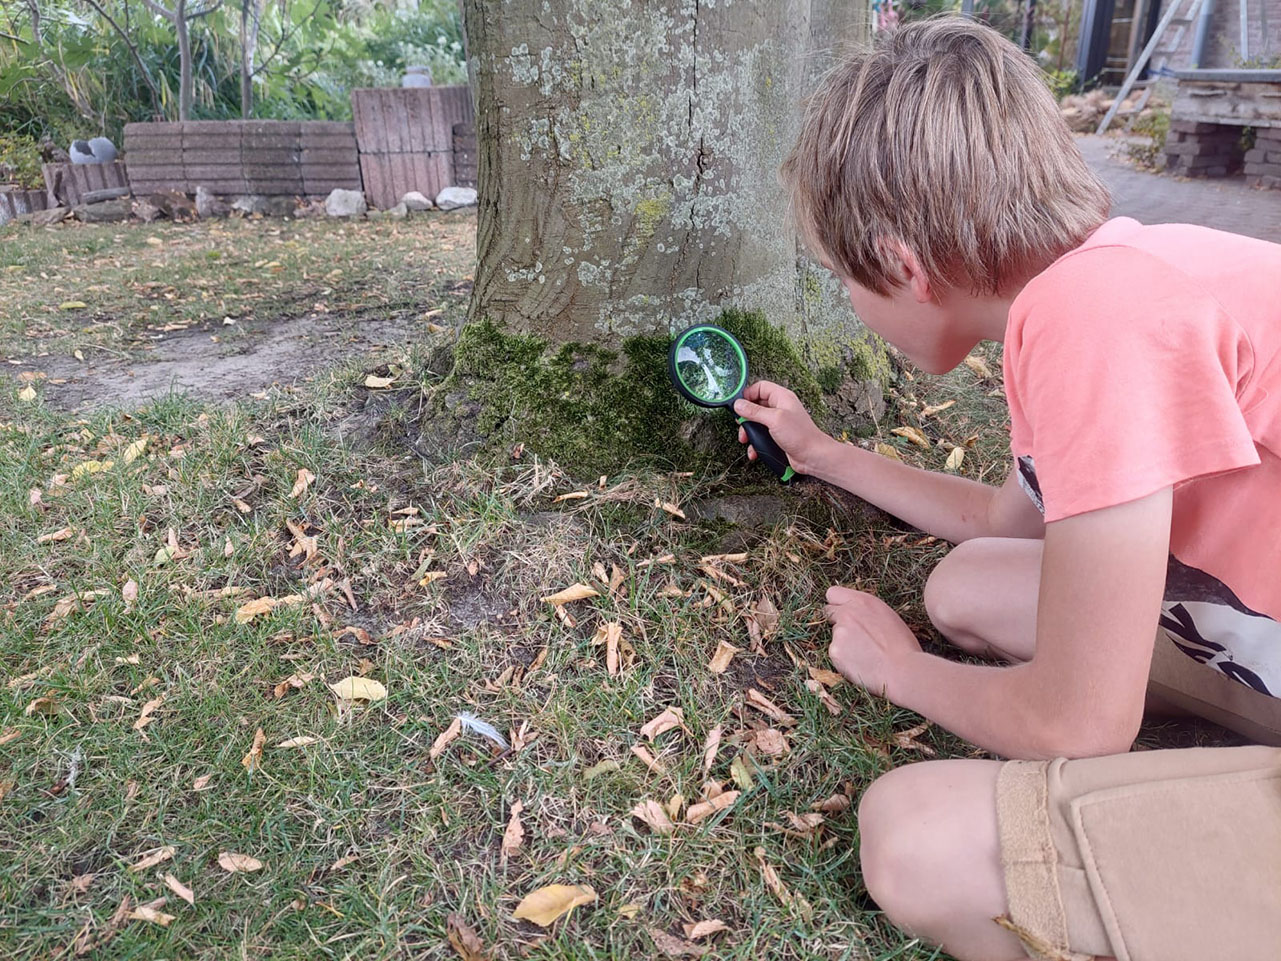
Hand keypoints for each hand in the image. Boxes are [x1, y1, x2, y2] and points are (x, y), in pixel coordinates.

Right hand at [732, 381, 830, 474]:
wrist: (812, 456)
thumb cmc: (800, 435)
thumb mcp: (774, 419)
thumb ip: (754, 411)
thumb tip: (739, 404)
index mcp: (782, 397)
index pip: (760, 387)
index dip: (747, 394)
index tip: (738, 405)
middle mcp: (780, 407)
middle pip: (755, 405)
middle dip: (746, 416)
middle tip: (741, 424)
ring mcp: (778, 422)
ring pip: (756, 422)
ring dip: (749, 432)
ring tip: (745, 439)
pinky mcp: (777, 435)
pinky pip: (761, 435)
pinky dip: (755, 443)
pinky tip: (755, 450)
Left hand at [824, 585, 921, 699]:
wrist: (902, 670)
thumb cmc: (902, 645)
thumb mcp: (887, 616)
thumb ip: (865, 610)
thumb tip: (855, 613)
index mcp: (863, 601)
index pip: (833, 593)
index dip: (837, 604)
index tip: (843, 612)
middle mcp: (847, 613)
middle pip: (829, 614)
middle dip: (838, 622)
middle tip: (856, 636)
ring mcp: (838, 633)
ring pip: (834, 635)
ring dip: (844, 642)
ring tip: (866, 654)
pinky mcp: (834, 651)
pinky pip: (835, 653)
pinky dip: (844, 658)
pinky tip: (861, 663)